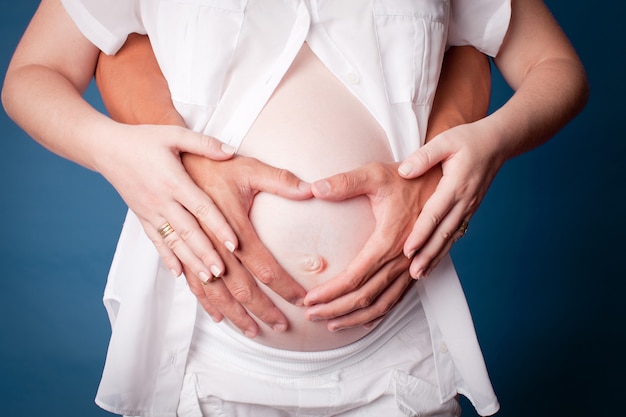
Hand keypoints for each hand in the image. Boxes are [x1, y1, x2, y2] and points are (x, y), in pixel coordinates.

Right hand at [96, 123, 238, 282]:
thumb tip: (231, 151)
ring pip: (174, 241)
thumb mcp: (174, 134)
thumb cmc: (142, 139)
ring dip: (191, 261)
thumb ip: (204, 143)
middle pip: (188, 231)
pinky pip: (156, 241)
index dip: (219, 227)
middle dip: (206, 253)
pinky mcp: (141, 217)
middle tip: (223, 272)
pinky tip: (178, 273)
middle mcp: (161, 200)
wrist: (105, 148)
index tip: (234, 244)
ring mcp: (150, 212)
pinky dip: (167, 258)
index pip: (201, 209)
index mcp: (173, 181)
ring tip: (208, 278)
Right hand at [182, 153, 311, 335]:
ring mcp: (192, 250)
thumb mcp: (247, 167)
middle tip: (282, 327)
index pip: (264, 266)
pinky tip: (215, 315)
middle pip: (240, 287)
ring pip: (215, 292)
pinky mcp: (177, 250)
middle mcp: (212, 244)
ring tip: (252, 331)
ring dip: (234, 314)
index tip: (302, 300)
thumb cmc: (210, 164)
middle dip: (262, 309)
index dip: (284, 286)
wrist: (164, 160)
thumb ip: (279, 180)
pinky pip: (190, 283)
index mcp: (233, 227)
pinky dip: (205, 302)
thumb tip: (312, 188)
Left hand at [303, 161, 440, 329]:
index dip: (330, 292)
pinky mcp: (417, 268)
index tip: (308, 299)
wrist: (444, 182)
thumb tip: (314, 188)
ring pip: (382, 304)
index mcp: (388, 240)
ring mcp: (411, 267)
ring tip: (331, 324)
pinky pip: (398, 299)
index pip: (354, 277)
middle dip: (335, 309)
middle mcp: (402, 260)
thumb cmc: (408, 178)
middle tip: (311, 315)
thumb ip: (345, 182)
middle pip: (364, 297)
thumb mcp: (375, 174)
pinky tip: (364, 320)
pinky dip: (379, 314)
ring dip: (355, 318)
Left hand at [397, 119, 504, 277]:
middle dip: (427, 254)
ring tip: (420, 274)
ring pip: (450, 237)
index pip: (434, 214)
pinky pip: (456, 233)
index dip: (420, 233)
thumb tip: (404, 171)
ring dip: (435, 257)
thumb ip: (424, 156)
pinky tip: (434, 261)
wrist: (497, 143)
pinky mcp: (469, 210)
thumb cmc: (468, 139)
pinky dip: (444, 249)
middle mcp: (464, 201)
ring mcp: (468, 207)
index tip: (407, 250)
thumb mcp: (445, 140)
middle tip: (412, 273)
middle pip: (443, 233)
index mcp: (455, 185)